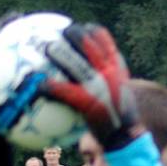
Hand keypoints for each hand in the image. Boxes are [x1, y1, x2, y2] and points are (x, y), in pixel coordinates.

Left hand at [42, 23, 139, 150]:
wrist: (126, 137)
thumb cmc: (119, 117)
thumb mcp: (119, 93)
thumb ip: (107, 80)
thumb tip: (91, 73)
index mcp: (116, 68)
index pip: (104, 40)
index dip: (90, 30)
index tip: (79, 29)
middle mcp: (110, 74)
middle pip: (88, 44)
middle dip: (72, 34)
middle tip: (57, 34)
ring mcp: (100, 88)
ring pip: (76, 63)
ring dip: (59, 54)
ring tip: (45, 49)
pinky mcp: (90, 104)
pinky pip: (66, 91)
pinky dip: (52, 87)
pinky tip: (40, 86)